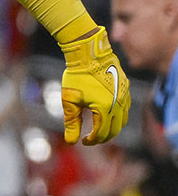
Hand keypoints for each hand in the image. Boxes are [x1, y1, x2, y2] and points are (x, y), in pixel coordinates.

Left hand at [60, 26, 129, 144]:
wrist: (89, 54)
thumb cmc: (77, 76)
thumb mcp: (70, 100)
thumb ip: (71, 122)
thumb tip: (71, 141)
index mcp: (105, 109)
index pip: (101, 134)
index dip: (92, 140)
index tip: (83, 141)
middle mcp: (119, 105)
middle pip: (114, 131)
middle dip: (102, 137)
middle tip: (90, 138)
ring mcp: (125, 97)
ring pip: (122, 121)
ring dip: (111, 128)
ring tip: (98, 129)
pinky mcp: (127, 90)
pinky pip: (126, 109)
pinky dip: (117, 117)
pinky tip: (106, 115)